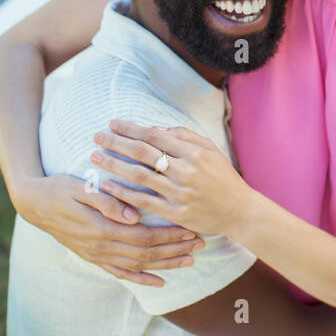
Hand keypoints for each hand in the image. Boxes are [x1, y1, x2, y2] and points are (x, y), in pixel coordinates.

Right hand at [15, 174, 202, 285]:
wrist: (34, 204)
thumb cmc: (60, 189)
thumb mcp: (81, 188)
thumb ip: (107, 202)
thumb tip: (133, 216)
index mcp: (102, 228)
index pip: (145, 236)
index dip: (170, 236)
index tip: (192, 230)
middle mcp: (101, 247)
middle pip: (147, 253)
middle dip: (175, 250)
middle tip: (201, 244)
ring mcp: (97, 255)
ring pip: (138, 266)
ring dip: (165, 264)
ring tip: (190, 260)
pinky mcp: (93, 257)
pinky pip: (120, 273)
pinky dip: (141, 278)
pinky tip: (159, 281)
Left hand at [91, 121, 251, 238]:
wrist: (239, 210)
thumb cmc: (223, 177)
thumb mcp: (210, 149)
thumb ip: (184, 136)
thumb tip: (155, 128)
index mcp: (193, 152)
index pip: (154, 135)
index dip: (131, 128)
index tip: (113, 124)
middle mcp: (185, 170)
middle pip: (143, 152)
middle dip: (116, 142)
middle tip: (96, 136)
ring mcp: (179, 192)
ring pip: (139, 175)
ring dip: (114, 164)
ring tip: (95, 157)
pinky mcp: (175, 212)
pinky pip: (143, 201)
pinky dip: (123, 193)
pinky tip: (107, 186)